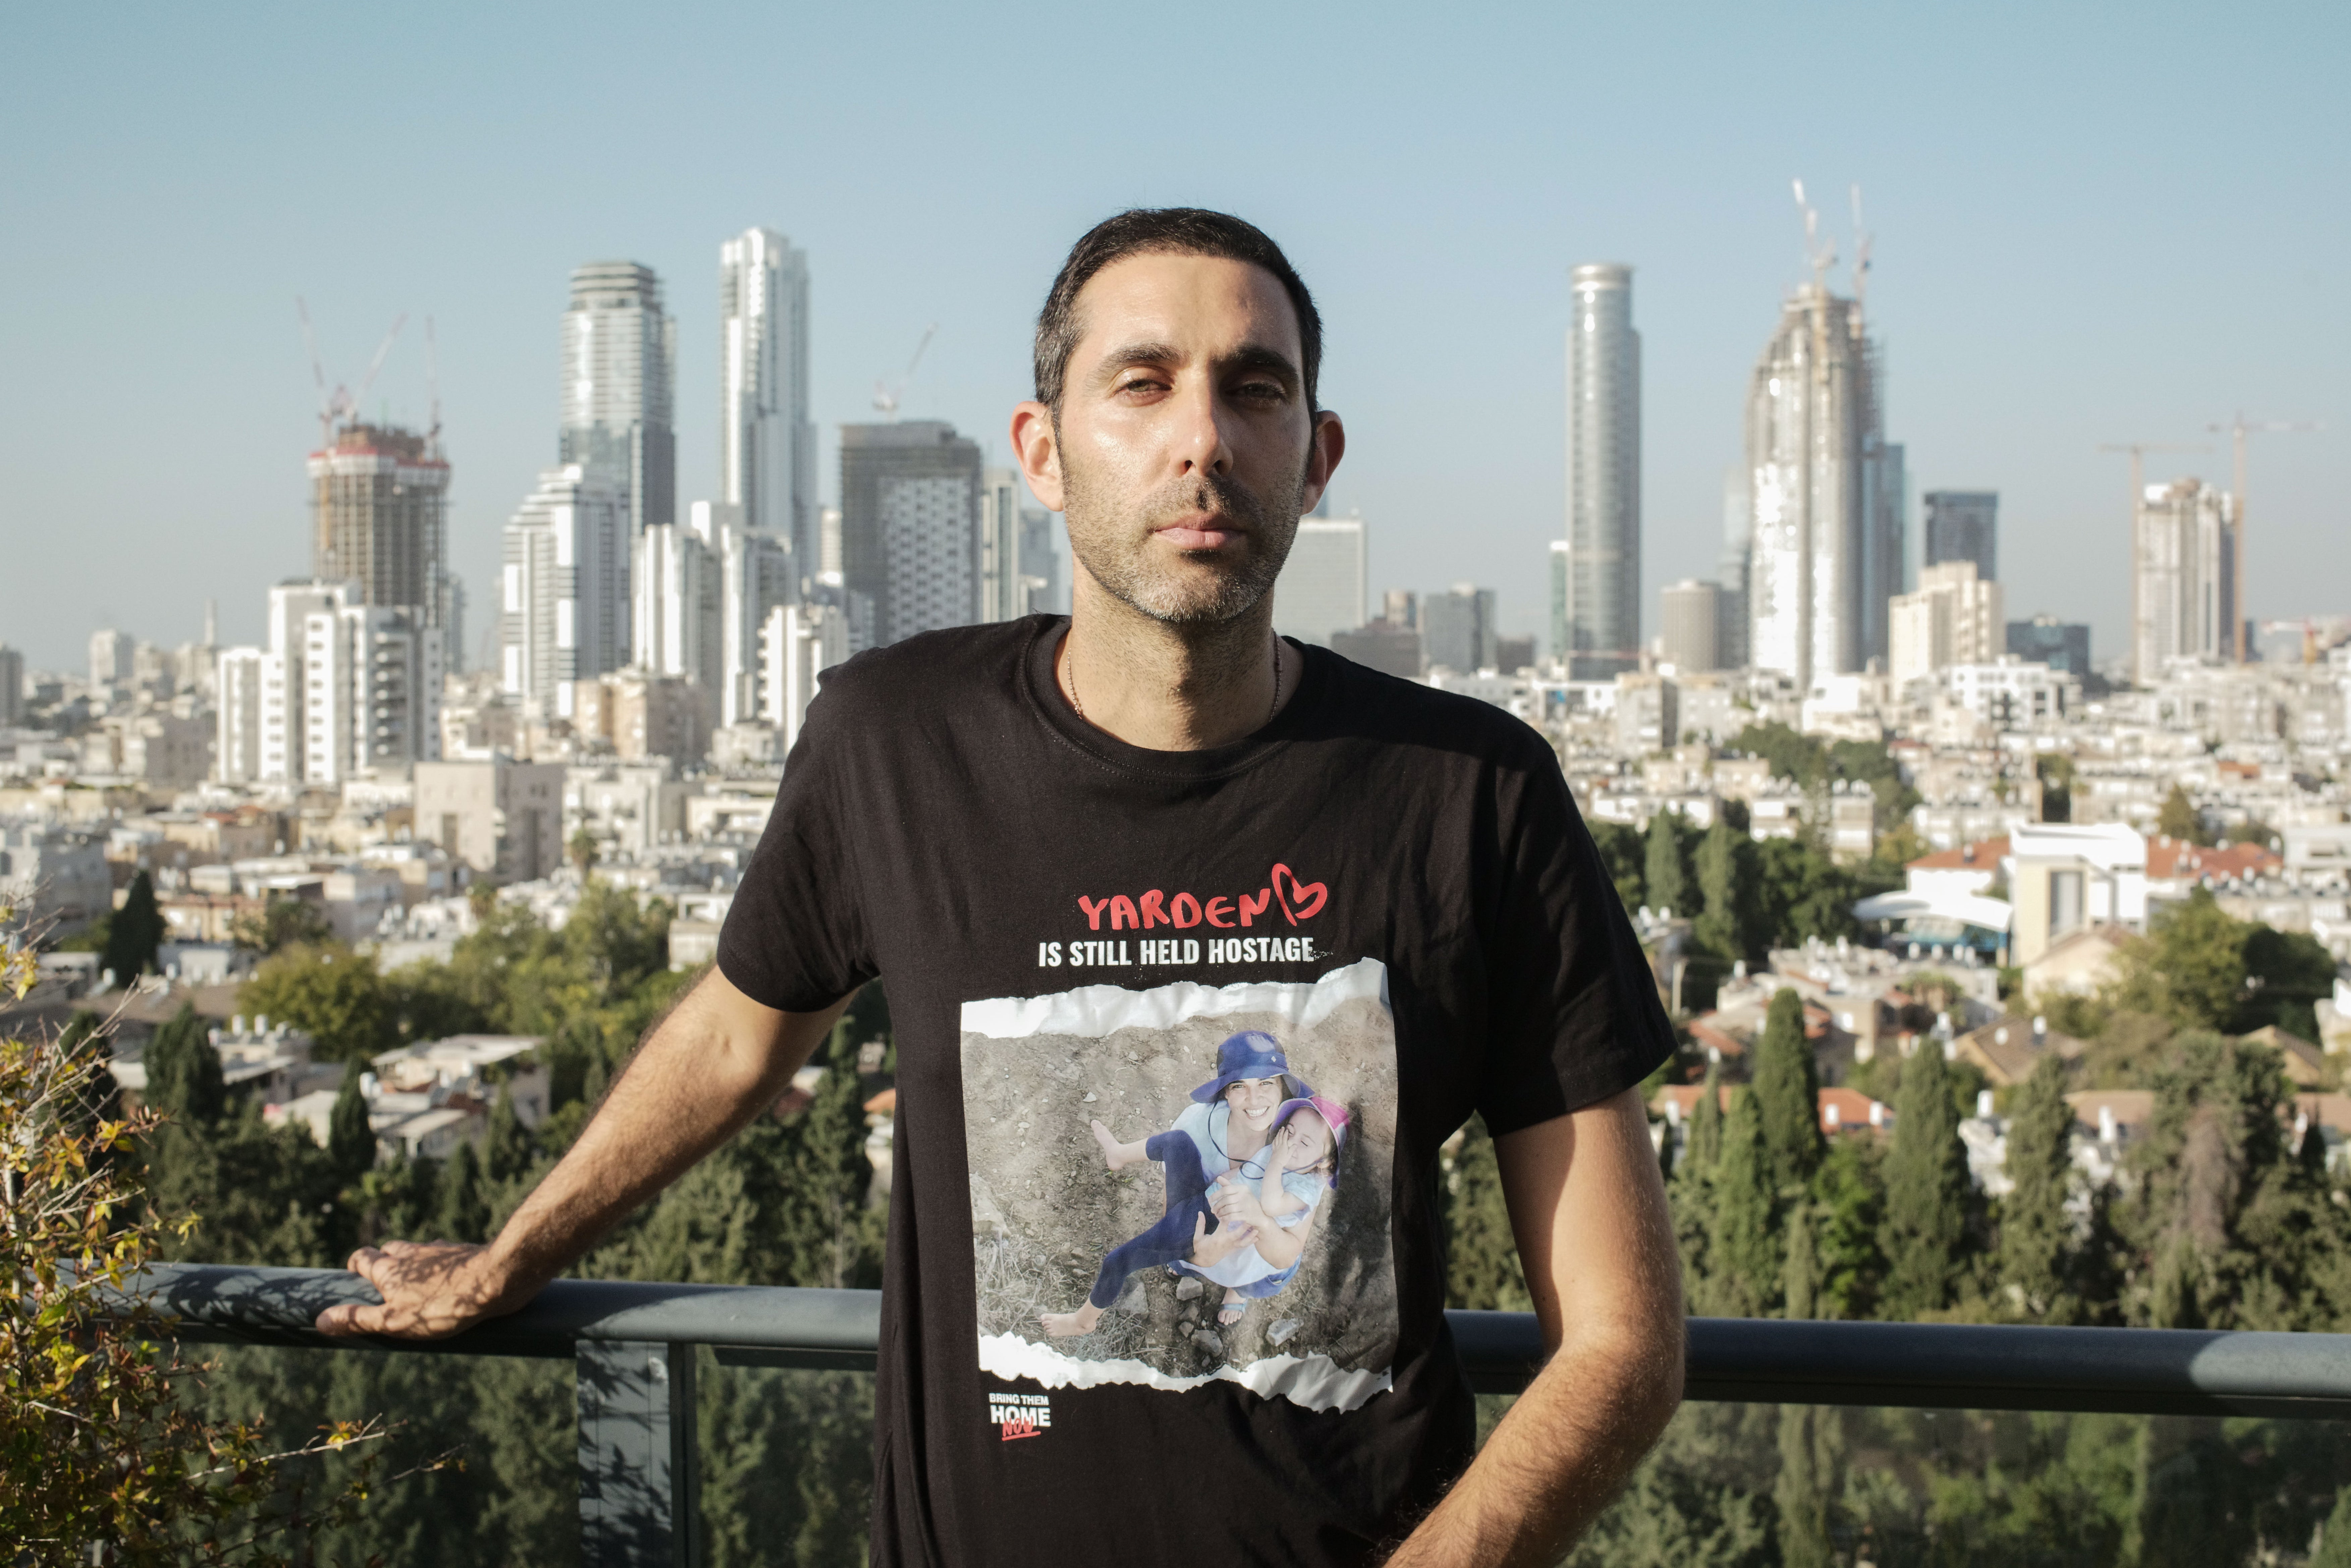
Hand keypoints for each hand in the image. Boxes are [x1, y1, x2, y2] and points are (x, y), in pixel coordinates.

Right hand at [315, 1240, 524, 1339]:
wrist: (497, 1279)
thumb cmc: (443, 1305)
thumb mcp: (395, 1320)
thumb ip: (359, 1319)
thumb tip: (321, 1320)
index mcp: (389, 1268)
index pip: (362, 1257)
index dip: (356, 1266)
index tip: (355, 1279)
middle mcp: (411, 1253)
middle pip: (389, 1250)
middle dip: (383, 1263)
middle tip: (386, 1287)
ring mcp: (438, 1250)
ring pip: (417, 1252)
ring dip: (413, 1265)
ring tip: (417, 1288)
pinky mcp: (462, 1253)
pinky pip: (444, 1257)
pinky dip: (440, 1267)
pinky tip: (450, 1282)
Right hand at [1188, 1210, 1251, 1265]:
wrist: (1204, 1261)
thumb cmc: (1200, 1247)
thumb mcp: (1197, 1237)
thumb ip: (1200, 1224)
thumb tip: (1200, 1212)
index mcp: (1217, 1237)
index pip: (1223, 1225)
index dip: (1228, 1216)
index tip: (1232, 1208)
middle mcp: (1225, 1242)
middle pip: (1236, 1234)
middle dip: (1243, 1227)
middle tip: (1250, 1219)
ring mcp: (1230, 1247)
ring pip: (1242, 1242)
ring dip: (1250, 1236)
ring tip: (1256, 1230)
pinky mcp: (1233, 1250)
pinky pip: (1243, 1246)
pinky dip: (1250, 1242)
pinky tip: (1256, 1237)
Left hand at [1211, 1178, 1273, 1234]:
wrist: (1261, 1216)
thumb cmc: (1248, 1202)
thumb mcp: (1240, 1192)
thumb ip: (1228, 1185)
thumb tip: (1218, 1177)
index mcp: (1242, 1188)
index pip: (1226, 1189)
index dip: (1215, 1194)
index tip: (1209, 1200)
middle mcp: (1245, 1195)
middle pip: (1226, 1200)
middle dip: (1217, 1206)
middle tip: (1212, 1210)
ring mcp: (1246, 1206)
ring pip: (1228, 1209)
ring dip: (1220, 1213)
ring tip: (1217, 1215)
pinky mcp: (1247, 1216)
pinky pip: (1231, 1217)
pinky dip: (1225, 1218)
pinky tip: (1223, 1219)